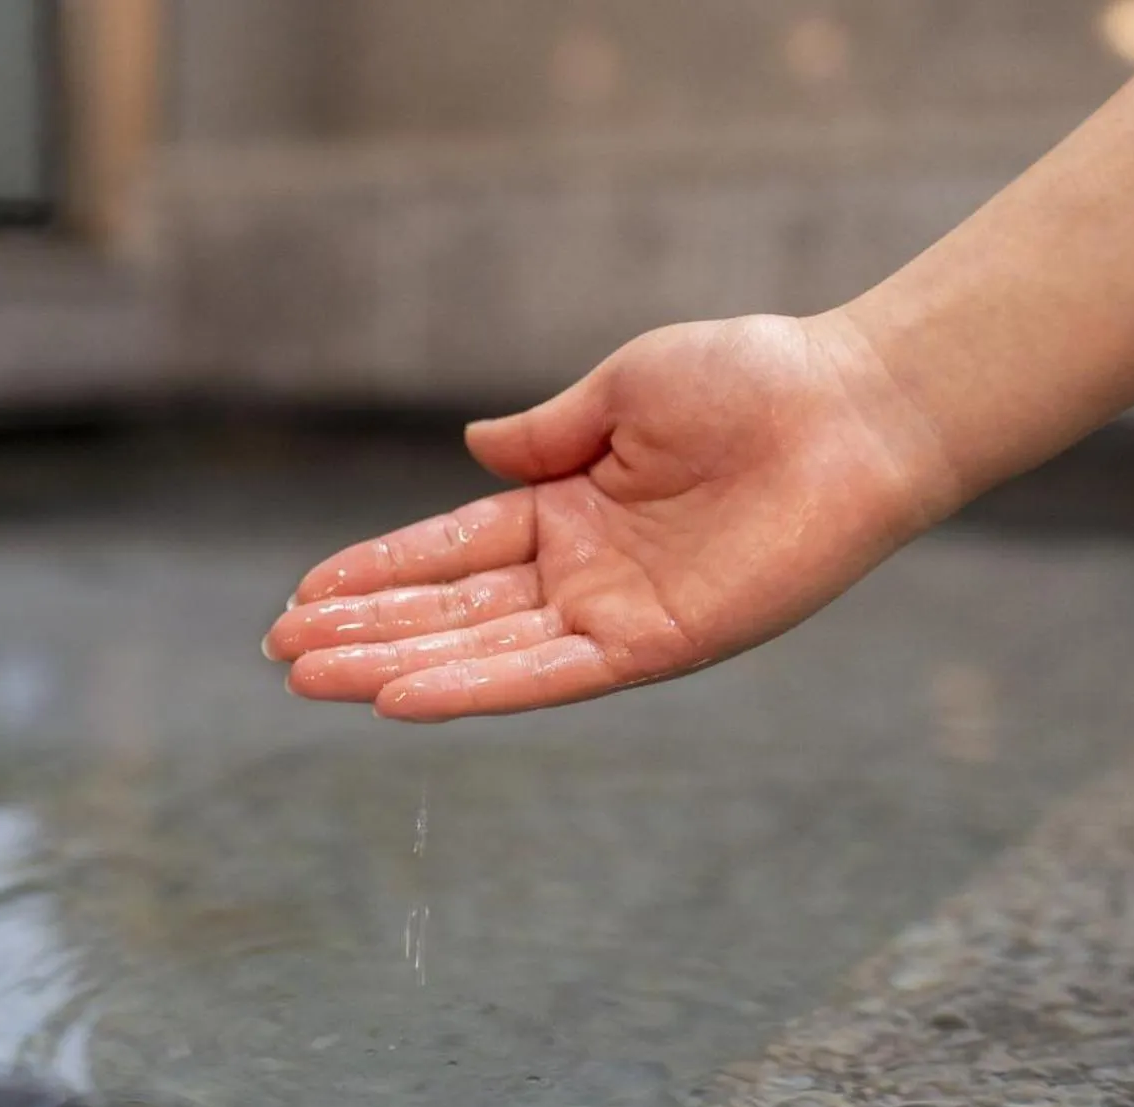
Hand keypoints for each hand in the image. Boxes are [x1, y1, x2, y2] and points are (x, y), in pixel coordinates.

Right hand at [263, 313, 960, 720]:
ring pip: (480, 650)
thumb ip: (545, 435)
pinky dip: (472, 689)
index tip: (306, 593)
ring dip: (393, 668)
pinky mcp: (655, 645)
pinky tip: (400, 698)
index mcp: (568, 507)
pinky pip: (547, 675)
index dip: (377, 572)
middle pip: (449, 610)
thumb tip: (474, 450)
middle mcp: (581, 571)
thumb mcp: (623, 389)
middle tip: (281, 651)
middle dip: (363, 631)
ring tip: (310, 681)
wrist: (853, 407)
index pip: (449, 549)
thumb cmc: (753, 380)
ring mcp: (613, 613)